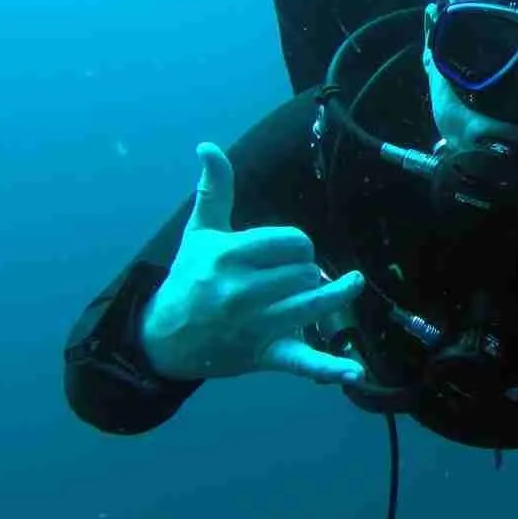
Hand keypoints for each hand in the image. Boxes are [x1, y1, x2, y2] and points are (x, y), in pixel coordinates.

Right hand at [142, 143, 366, 384]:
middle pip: (307, 272)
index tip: (289, 253)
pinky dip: (329, 369)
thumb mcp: (200, 231)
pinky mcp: (262, 355)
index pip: (293, 242)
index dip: (299, 246)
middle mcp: (241, 290)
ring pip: (314, 304)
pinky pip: (302, 362)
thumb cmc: (189, 278)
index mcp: (229, 255)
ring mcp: (253, 325)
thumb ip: (214, 189)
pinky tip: (354, 372)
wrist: (163, 337)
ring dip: (334, 296)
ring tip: (349, 286)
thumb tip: (208, 146)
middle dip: (308, 272)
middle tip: (293, 278)